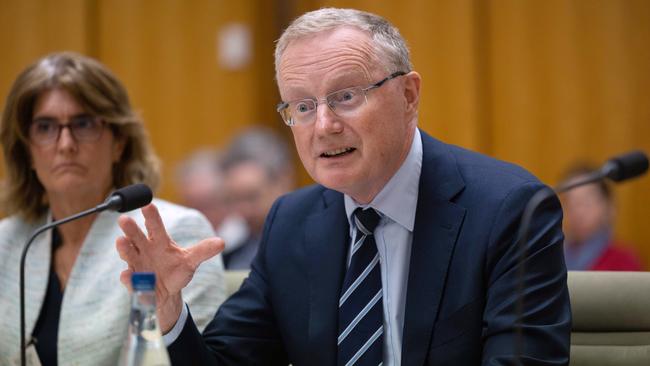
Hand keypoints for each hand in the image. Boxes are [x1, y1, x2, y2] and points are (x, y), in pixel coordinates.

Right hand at [116, 203, 223, 332]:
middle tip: (124, 219)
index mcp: (159, 241)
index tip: (147, 204)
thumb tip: (221, 242)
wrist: (169, 292)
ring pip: (128, 253)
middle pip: (136, 236)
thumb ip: (203, 251)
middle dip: (130, 228)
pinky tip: (128, 275)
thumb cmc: (177, 271)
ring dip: (124, 248)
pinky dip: (128, 277)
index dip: (151, 215)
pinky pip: (130, 278)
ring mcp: (138, 264)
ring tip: (121, 241)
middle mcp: (145, 250)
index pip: (154, 226)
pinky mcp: (135, 281)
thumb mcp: (191, 260)